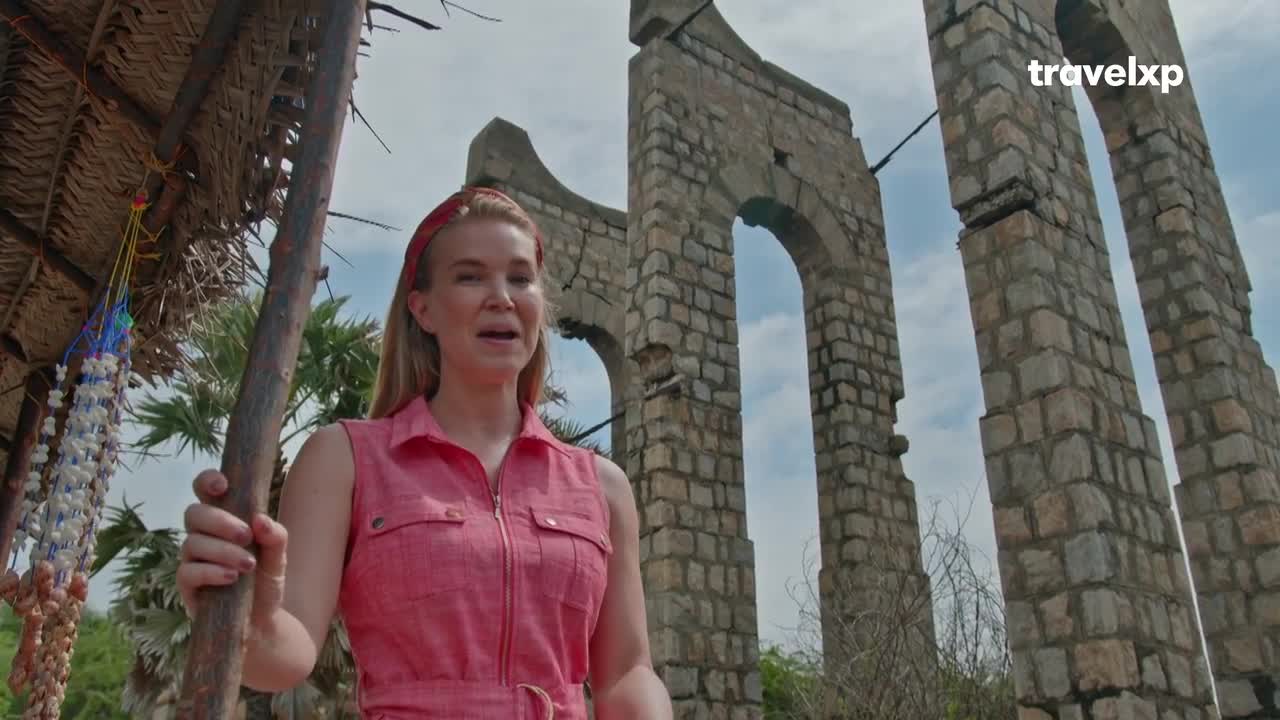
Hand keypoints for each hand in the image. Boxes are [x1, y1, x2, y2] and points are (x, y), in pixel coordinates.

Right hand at [177, 469, 287, 630]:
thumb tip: (260, 520)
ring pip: (191, 543)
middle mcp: (203, 536)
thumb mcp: (279, 556)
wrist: (262, 622)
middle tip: (246, 535)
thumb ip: (275, 536)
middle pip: (193, 513)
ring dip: (222, 551)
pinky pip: (187, 572)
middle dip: (219, 521)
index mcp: (223, 520)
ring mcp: (192, 560)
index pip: (204, 491)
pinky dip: (211, 572)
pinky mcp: (186, 586)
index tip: (223, 485)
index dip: (207, 481)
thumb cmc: (265, 581)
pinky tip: (232, 578)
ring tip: (247, 565)